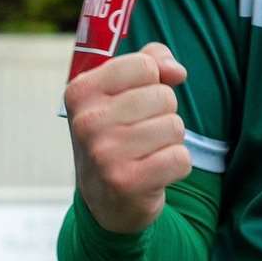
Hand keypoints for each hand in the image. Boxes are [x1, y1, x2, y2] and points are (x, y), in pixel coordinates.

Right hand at [63, 42, 191, 233]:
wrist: (104, 200)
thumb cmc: (119, 132)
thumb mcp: (123, 89)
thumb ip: (152, 60)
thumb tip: (177, 72)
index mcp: (81, 92)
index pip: (144, 65)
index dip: (152, 82)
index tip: (134, 102)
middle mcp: (87, 122)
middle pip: (164, 96)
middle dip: (162, 114)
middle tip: (139, 134)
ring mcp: (104, 154)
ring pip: (175, 126)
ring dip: (169, 141)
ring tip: (145, 153)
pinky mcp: (127, 183)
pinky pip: (181, 158)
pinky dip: (175, 166)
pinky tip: (152, 174)